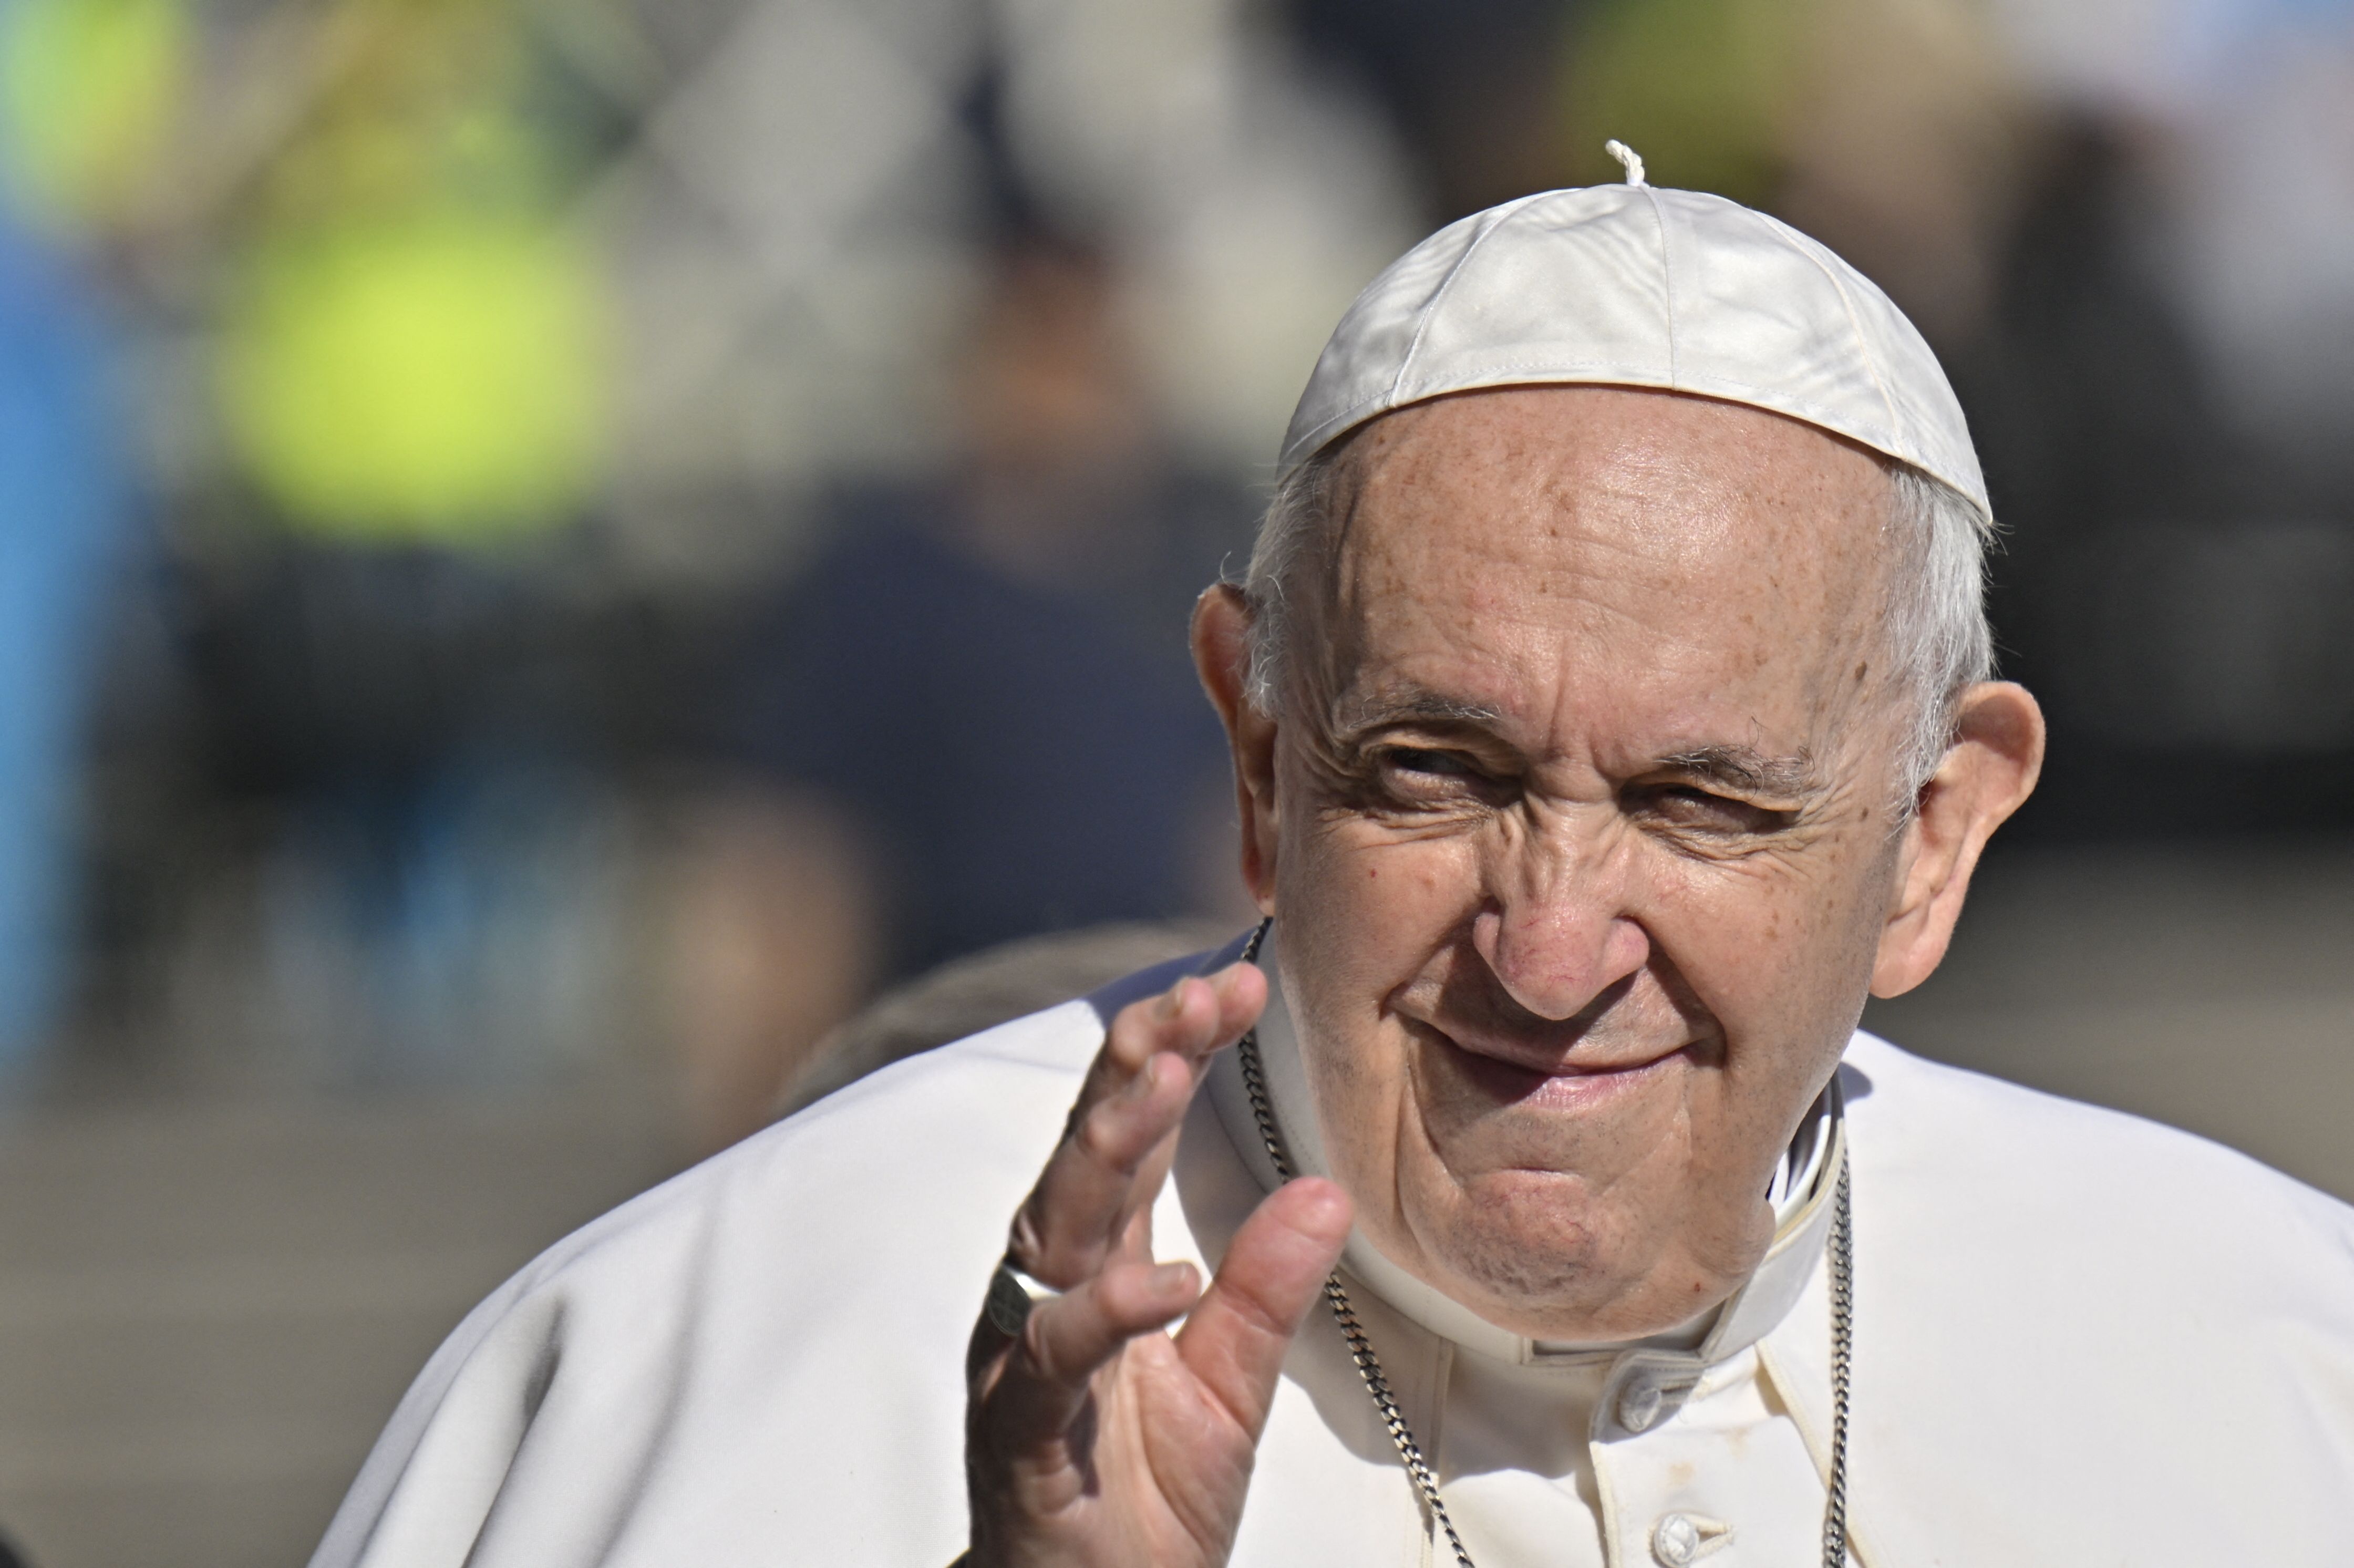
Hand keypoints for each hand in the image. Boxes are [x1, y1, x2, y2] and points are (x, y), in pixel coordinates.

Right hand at [963, 964, 1352, 1566]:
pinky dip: (1105, 1312)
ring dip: (1108, 1147)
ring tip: (1164, 1078)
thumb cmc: (1144, 1499)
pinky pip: (1054, 1355)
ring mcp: (1024, 1350)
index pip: (1134, 1137)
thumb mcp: (1231, 1385)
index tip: (1235, 984)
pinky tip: (1168, 1277)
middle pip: (1088, 1153)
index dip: (1175, 1053)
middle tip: (1192, 995)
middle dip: (1135, 1065)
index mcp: (1099, 1265)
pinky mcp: (1018, 1427)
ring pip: (1057, 1226)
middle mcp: (1051, 1288)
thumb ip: (1267, 1289)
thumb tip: (1327, 1190)